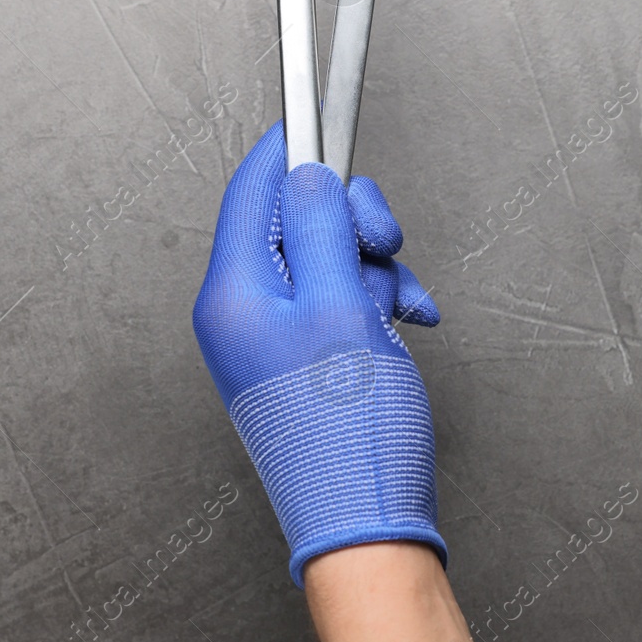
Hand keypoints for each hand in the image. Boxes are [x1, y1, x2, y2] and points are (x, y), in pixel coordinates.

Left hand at [193, 119, 443, 586]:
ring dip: (377, 266)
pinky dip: (380, 299)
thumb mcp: (342, 309)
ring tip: (402, 304)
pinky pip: (343, 297)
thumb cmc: (350, 433)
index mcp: (234, 295)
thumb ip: (323, 230)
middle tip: (385, 241)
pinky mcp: (307, 356)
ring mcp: (275, 337)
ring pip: (330, 257)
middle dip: (353, 222)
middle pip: (295, 220)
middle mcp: (244, 313)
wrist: (368, 521)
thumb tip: (305, 175)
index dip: (290, 153)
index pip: (251, 193)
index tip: (317, 120)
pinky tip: (407, 321)